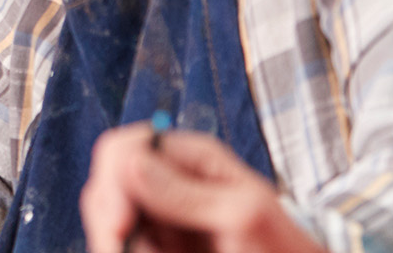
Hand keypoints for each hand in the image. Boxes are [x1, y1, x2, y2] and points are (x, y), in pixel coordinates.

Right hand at [81, 123, 327, 252]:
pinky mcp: (158, 243)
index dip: (113, 181)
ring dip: (120, 244)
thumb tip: (132, 163)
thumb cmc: (286, 250)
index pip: (124, 149)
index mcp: (192, 158)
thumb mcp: (242, 215)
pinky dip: (129, 251)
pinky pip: (124, 244)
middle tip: (123, 252)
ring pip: (109, 223)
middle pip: (106, 188)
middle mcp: (169, 182)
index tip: (121, 223)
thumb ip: (186, 192)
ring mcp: (161, 216)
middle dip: (111, 223)